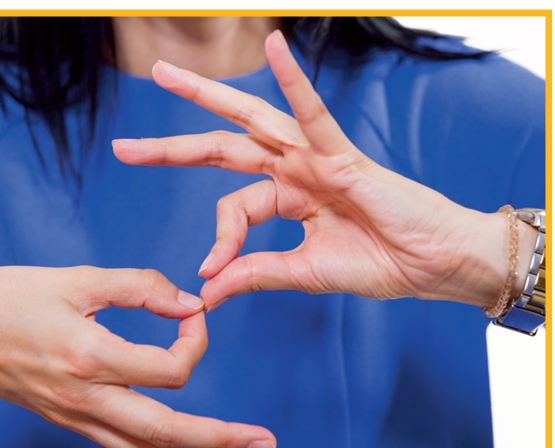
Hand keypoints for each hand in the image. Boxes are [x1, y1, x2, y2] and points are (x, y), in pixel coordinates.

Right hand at [0, 266, 274, 447]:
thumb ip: (137, 286)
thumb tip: (187, 303)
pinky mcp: (68, 421)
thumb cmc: (3, 297)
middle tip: (265, 446)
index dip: (196, 340)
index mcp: (89, 356)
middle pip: (168, 431)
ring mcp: (75, 417)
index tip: (192, 312)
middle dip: (221, 441)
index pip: (170, 366)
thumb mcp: (74, 278)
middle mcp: (85, 398)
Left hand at [113, 30, 516, 309]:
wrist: (434, 267)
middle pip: (221, 148)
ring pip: (251, 120)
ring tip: (166, 75)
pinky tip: (273, 46)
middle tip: (123, 147)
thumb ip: (253, 273)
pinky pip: (315, 113)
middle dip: (171, 148)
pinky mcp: (343, 155)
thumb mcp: (302, 272)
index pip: (233, 207)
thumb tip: (206, 290)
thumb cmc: (381, 263)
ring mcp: (315, 157)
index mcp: (286, 195)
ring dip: (207, 96)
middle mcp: (293, 168)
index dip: (218, 240)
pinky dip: (293, 81)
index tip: (212, 273)